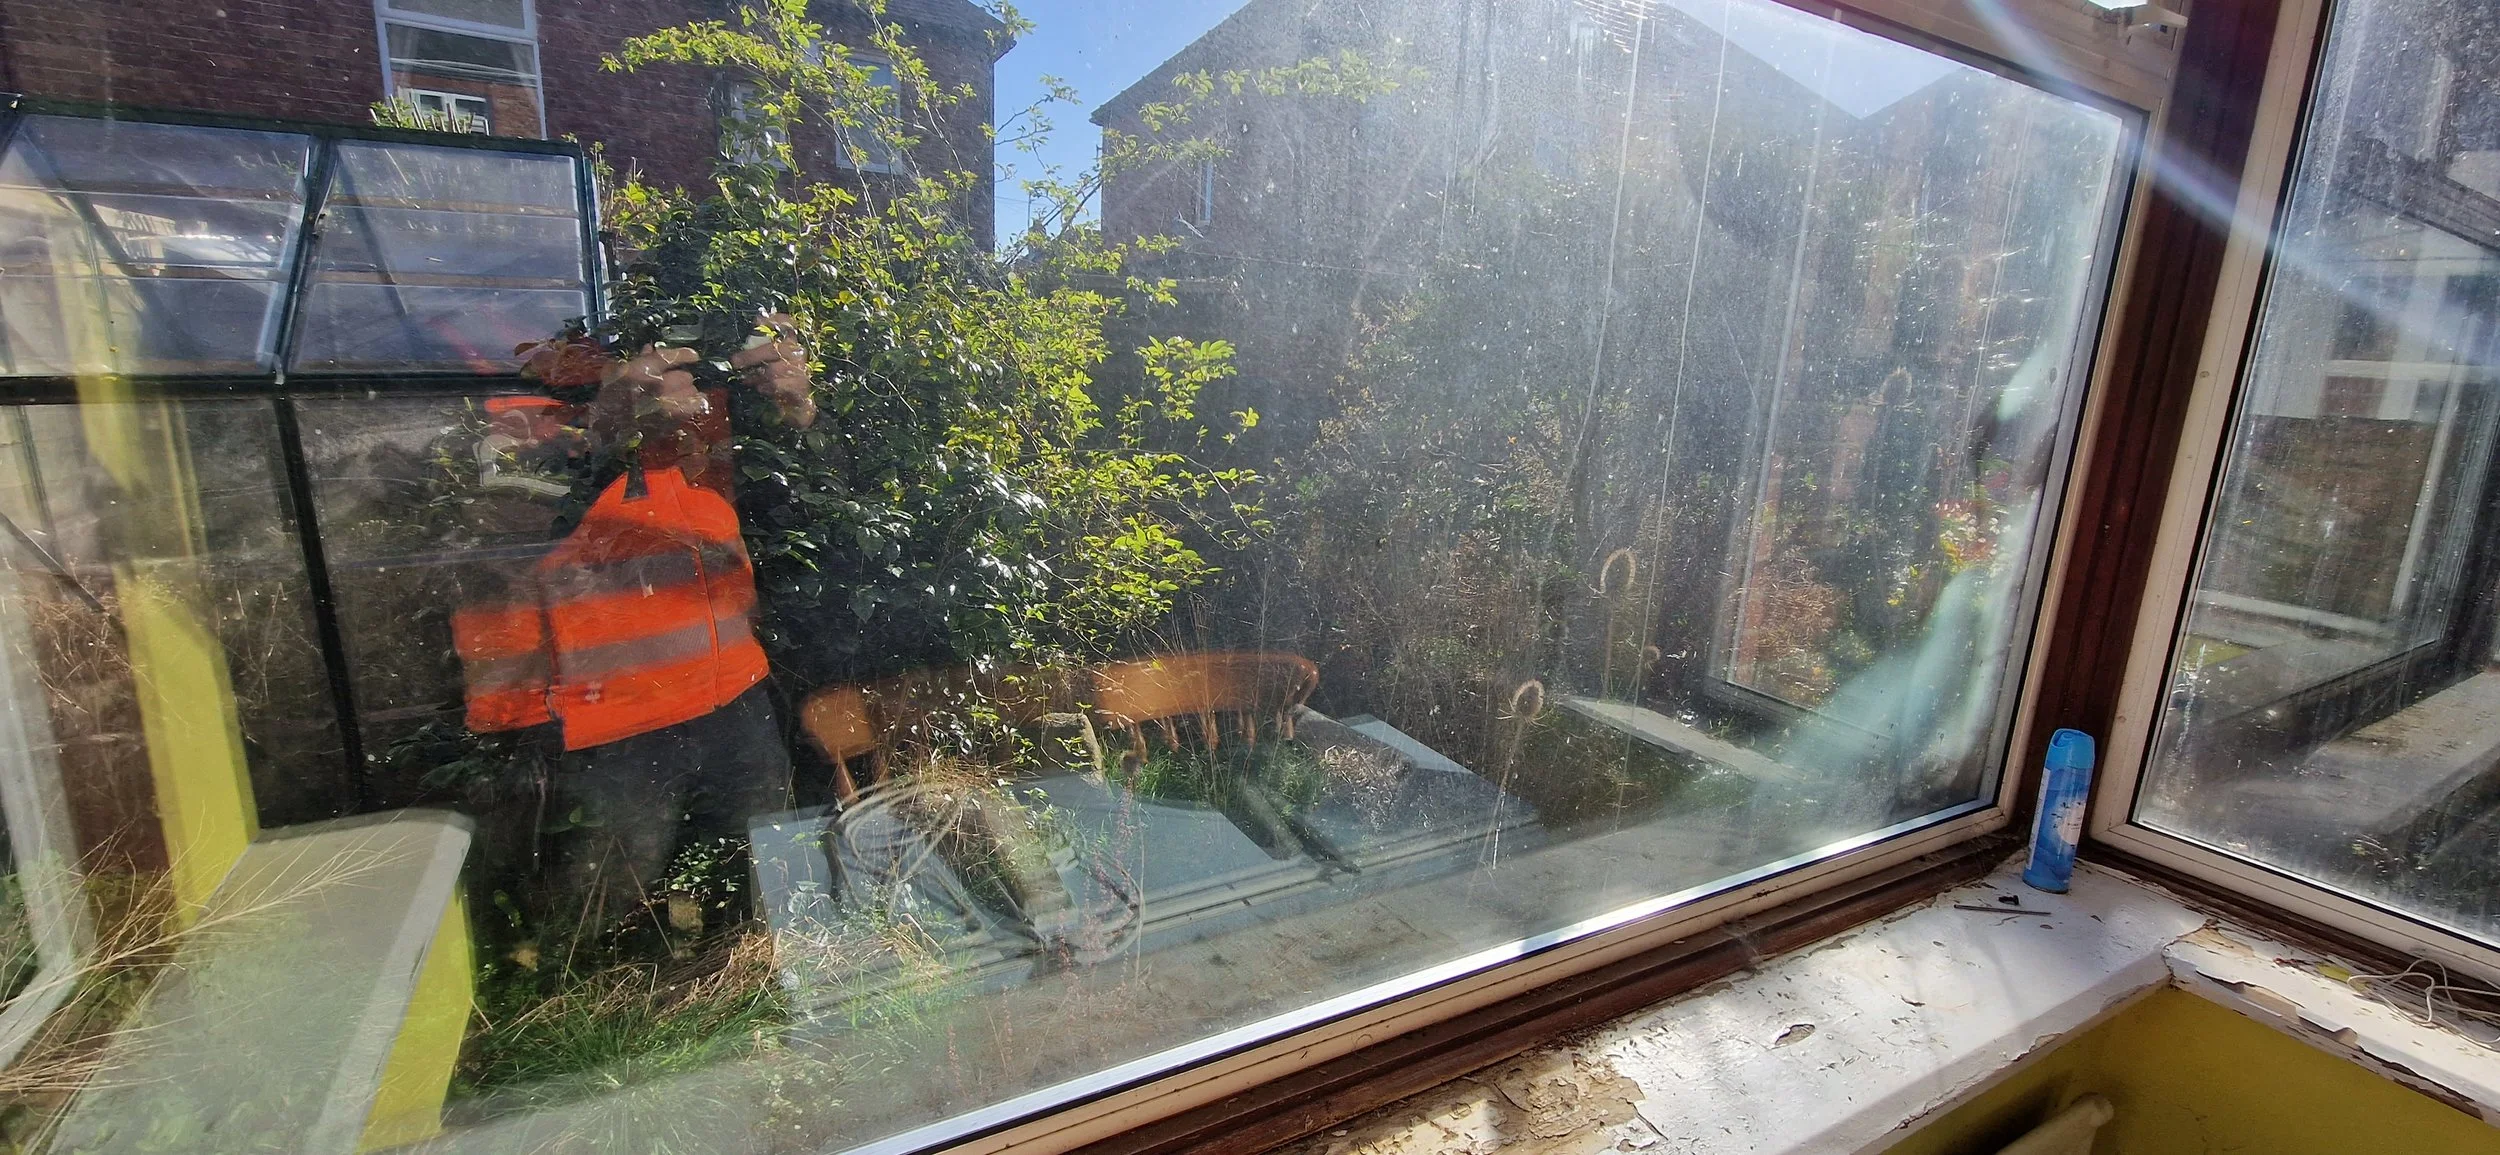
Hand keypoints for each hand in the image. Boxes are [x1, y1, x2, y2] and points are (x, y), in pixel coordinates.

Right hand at [592, 346, 707, 441]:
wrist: (608, 427)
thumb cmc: (611, 397)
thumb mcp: (617, 373)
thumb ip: (638, 360)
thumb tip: (650, 348)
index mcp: (640, 371)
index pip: (668, 357)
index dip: (684, 354)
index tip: (694, 356)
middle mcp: (656, 387)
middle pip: (685, 376)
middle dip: (681, 377)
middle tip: (675, 381)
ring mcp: (666, 405)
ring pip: (691, 391)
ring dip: (687, 391)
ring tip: (680, 393)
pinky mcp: (672, 420)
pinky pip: (693, 407)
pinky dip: (693, 404)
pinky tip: (689, 403)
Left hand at [730, 314, 817, 428]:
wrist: (797, 404)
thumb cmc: (780, 379)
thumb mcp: (771, 361)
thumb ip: (761, 348)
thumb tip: (742, 343)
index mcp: (791, 342)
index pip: (788, 324)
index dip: (774, 320)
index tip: (757, 320)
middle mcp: (798, 352)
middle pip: (773, 349)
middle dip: (750, 356)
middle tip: (735, 362)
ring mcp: (801, 369)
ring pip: (772, 370)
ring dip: (755, 376)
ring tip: (746, 380)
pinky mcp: (800, 386)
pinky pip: (776, 385)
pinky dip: (765, 387)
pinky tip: (761, 389)